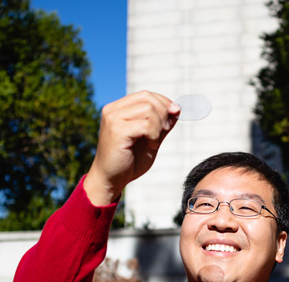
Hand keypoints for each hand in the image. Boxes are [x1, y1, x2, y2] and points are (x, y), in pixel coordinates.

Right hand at [84, 91, 179, 205]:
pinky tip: (151, 145)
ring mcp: (113, 119)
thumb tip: (177, 108)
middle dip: (163, 113)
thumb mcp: (150, 138)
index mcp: (118, 109)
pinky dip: (154, 135)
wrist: (111, 179)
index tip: (175, 113)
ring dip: (158, 126)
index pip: (146, 95)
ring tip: (154, 141)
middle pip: (148, 99)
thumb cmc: (129, 160)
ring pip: (148, 110)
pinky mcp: (117, 131)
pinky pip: (145, 125)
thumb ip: (161, 124)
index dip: (164, 102)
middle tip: (164, 131)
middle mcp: (113, 110)